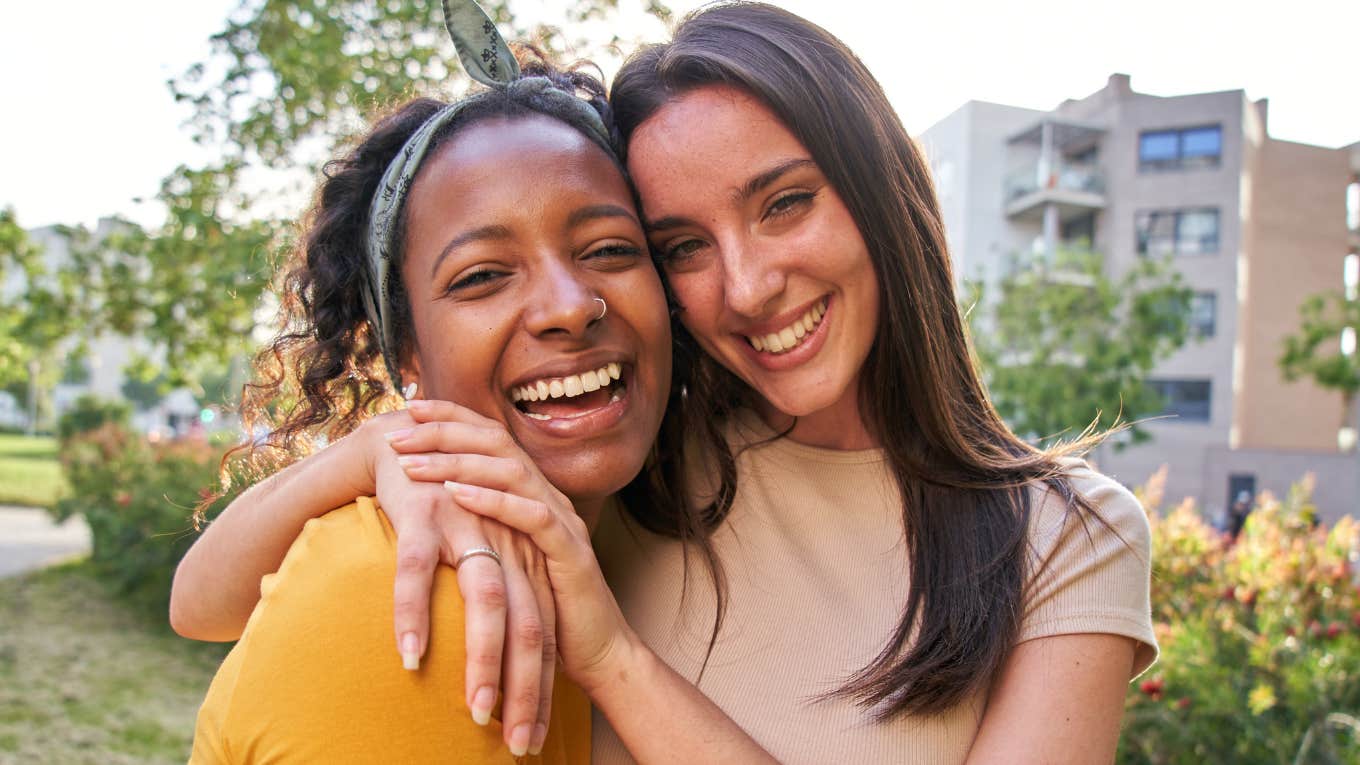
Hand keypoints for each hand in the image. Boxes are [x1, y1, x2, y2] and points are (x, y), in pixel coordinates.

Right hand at [357, 407, 556, 756]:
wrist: (404, 442)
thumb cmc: (443, 509)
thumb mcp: (482, 549)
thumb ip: (497, 594)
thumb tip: (498, 660)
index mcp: (524, 556)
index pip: (544, 633)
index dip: (542, 687)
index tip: (537, 737)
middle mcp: (506, 542)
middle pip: (529, 624)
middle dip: (526, 689)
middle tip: (519, 743)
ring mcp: (467, 526)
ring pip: (485, 602)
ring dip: (484, 662)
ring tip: (479, 713)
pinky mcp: (423, 514)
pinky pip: (418, 572)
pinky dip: (414, 616)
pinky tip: (409, 657)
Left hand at [390, 422, 638, 694]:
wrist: (596, 651)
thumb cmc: (542, 608)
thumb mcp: (504, 558)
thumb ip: (479, 528)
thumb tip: (426, 509)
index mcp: (532, 492)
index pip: (492, 438)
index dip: (453, 417)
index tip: (410, 408)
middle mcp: (549, 497)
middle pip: (498, 443)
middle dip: (446, 433)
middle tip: (399, 433)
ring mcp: (563, 521)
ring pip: (511, 472)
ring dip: (458, 463)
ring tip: (414, 463)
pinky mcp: (571, 552)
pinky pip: (532, 516)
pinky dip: (493, 501)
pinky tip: (457, 494)